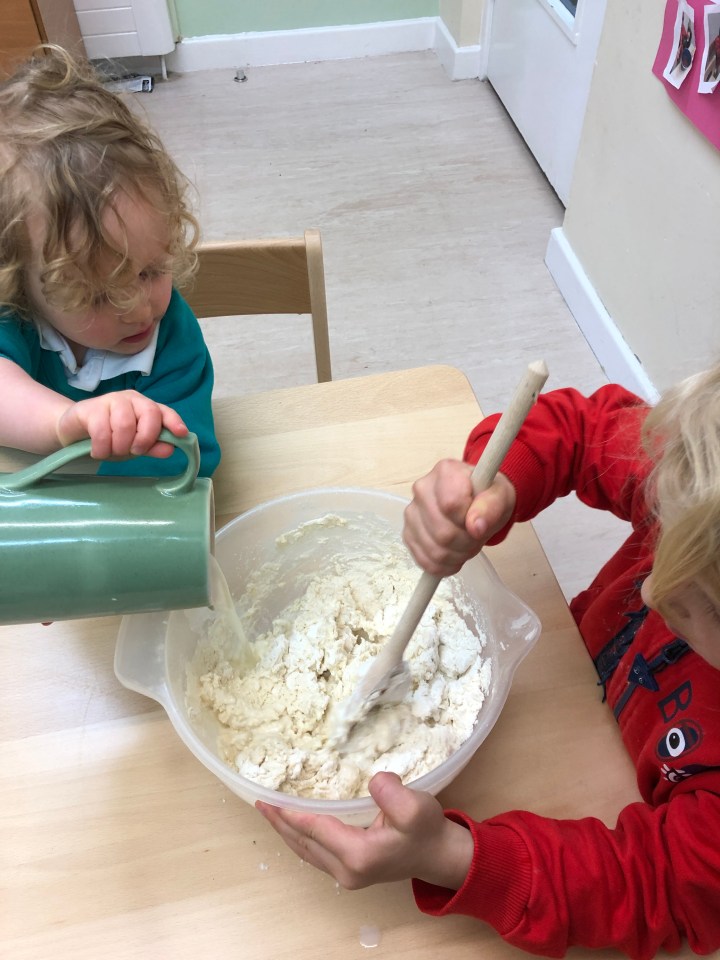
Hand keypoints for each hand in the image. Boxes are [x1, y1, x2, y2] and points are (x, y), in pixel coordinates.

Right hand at [56, 391, 187, 460]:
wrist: (73, 432)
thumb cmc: (109, 438)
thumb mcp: (133, 446)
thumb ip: (152, 447)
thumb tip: (170, 449)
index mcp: (145, 407)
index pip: (164, 411)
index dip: (174, 421)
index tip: (181, 433)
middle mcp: (131, 399)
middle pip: (149, 415)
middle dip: (144, 439)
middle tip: (133, 452)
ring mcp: (110, 400)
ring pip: (125, 424)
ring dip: (120, 446)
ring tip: (111, 452)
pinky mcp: (90, 408)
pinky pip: (102, 430)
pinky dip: (102, 448)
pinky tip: (98, 451)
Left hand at [256, 771, 473, 890]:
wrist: (439, 856)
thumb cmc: (427, 831)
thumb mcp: (416, 807)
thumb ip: (392, 793)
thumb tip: (373, 780)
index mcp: (358, 855)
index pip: (315, 829)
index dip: (291, 813)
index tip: (269, 798)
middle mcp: (346, 870)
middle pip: (303, 843)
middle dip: (279, 822)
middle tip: (259, 801)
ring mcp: (346, 874)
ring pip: (306, 850)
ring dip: (286, 831)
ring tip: (268, 811)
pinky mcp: (349, 870)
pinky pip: (314, 852)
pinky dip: (300, 836)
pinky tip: (293, 824)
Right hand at [403, 459, 516, 575]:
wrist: (477, 502)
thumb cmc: (488, 495)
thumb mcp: (500, 496)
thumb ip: (491, 507)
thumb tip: (475, 527)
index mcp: (445, 471)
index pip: (451, 504)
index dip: (469, 520)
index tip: (479, 518)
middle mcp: (422, 489)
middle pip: (443, 532)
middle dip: (467, 542)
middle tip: (477, 536)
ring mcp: (411, 513)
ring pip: (434, 550)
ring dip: (458, 555)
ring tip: (467, 544)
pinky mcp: (408, 534)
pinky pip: (426, 561)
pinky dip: (445, 565)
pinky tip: (454, 554)